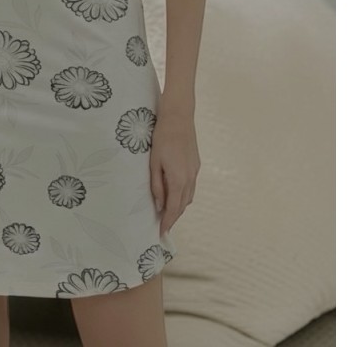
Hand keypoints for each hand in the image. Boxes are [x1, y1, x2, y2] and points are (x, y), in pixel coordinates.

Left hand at [150, 108, 199, 237]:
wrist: (178, 117)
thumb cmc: (162, 137)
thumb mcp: (154, 162)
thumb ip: (157, 185)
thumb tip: (159, 204)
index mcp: (178, 179)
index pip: (173, 208)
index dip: (168, 222)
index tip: (161, 233)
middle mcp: (190, 178)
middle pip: (183, 205)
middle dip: (174, 218)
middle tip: (164, 227)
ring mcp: (195, 171)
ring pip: (188, 197)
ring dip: (179, 207)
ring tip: (168, 213)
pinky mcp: (196, 165)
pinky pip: (191, 187)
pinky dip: (184, 195)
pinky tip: (176, 194)